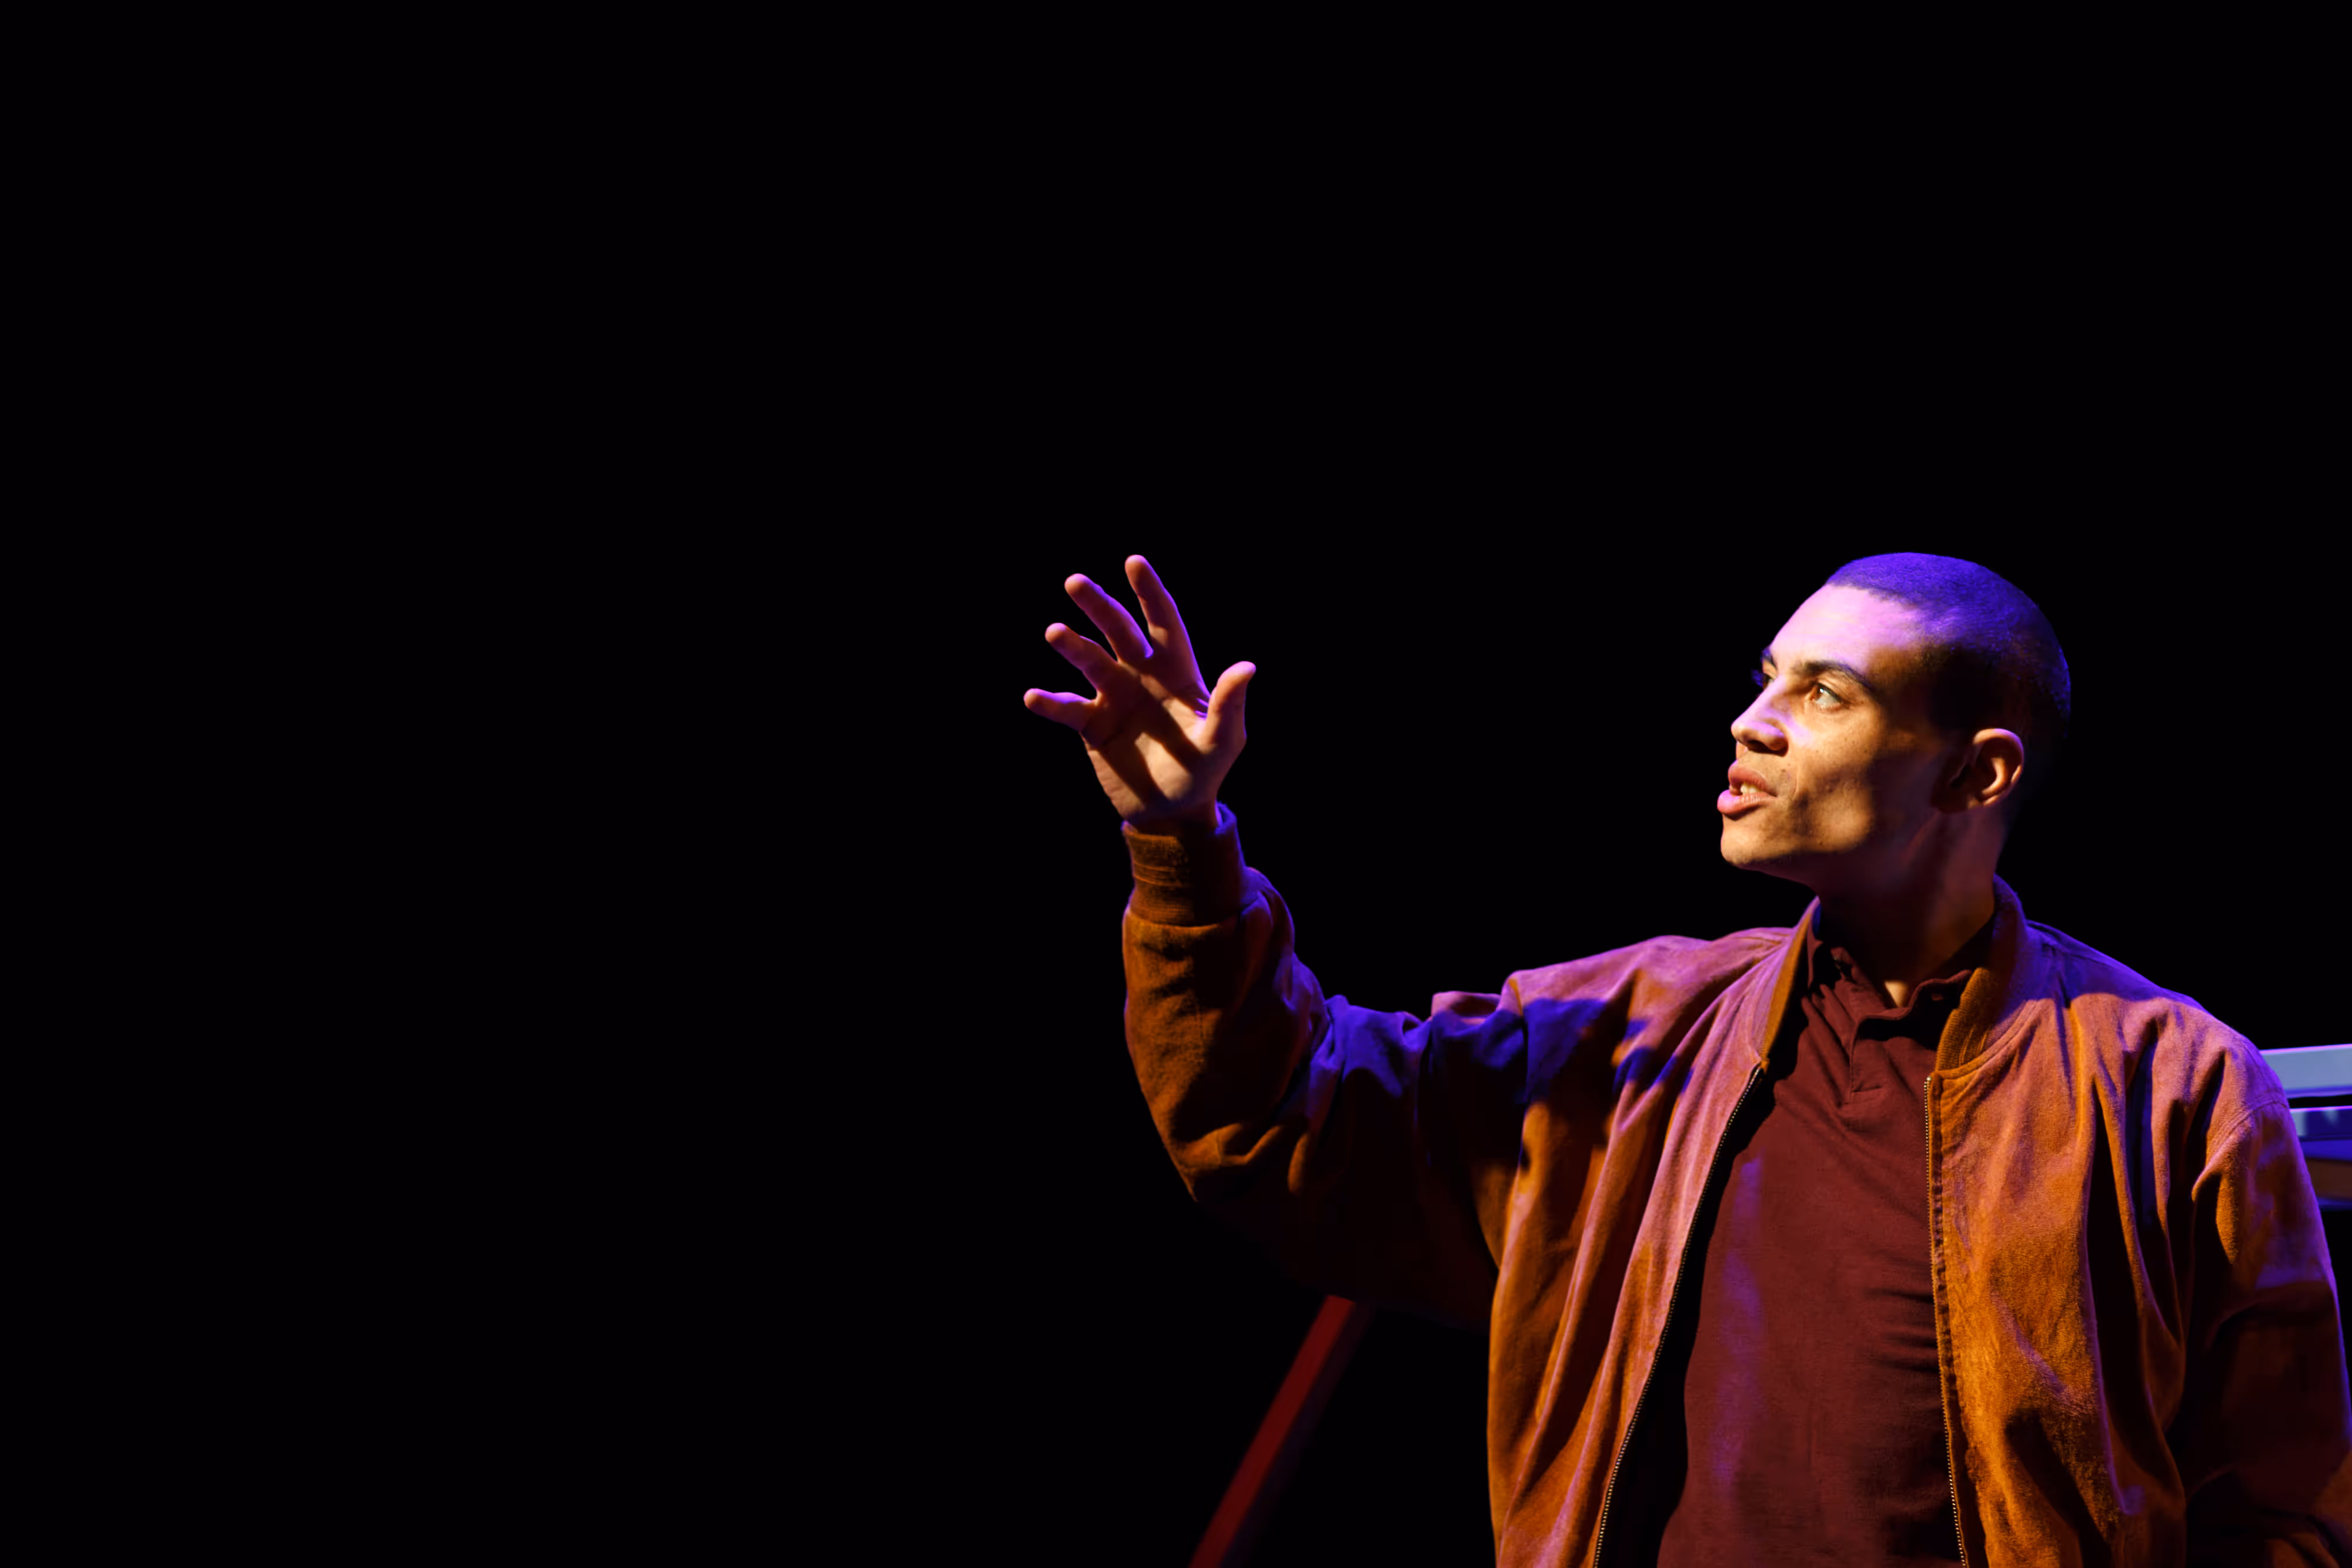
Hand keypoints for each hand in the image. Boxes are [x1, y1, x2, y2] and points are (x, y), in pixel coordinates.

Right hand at [1023, 556, 1254, 829]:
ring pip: (1090, 660)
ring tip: (1054, 632)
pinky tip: (1033, 696)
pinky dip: (1050, 701)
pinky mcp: (1092, 724)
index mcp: (1175, 669)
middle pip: (1118, 631)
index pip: (1162, 621)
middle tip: (1075, 582)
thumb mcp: (1223, 740)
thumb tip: (1246, 666)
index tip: (1134, 563)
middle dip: (1099, 606)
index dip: (1149, 593)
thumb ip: (1228, 704)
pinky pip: (1067, 707)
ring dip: (1072, 645)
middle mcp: (1141, 674)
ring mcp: (1114, 696)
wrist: (1171, 811)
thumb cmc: (1204, 771)